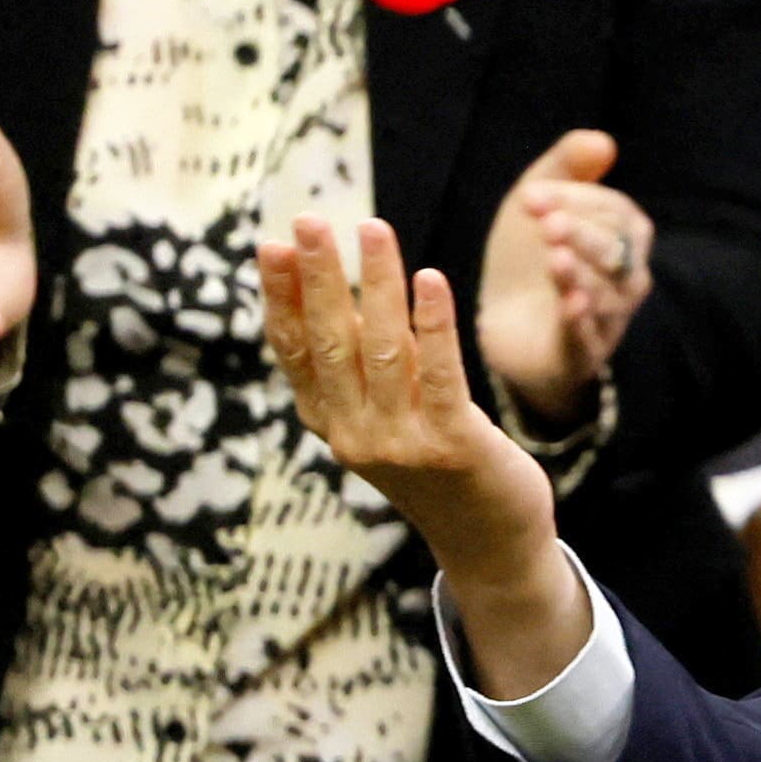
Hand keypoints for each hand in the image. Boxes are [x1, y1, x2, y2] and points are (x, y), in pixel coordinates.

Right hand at [256, 213, 588, 693]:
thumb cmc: (438, 463)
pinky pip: (438, 374)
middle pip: (330, 342)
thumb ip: (358, 365)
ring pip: (382, 349)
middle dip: (319, 277)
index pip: (294, 351)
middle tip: (309, 221)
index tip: (272, 246)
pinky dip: (431, 323)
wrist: (489, 541)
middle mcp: (354, 434)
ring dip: (377, 284)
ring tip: (373, 230)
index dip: (282, 298)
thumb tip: (329, 289)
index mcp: (329, 423)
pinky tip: (429, 279)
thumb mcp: (384, 416)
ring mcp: (400, 443)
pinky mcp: (452, 446)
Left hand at [471, 129, 652, 418]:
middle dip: (583, 236)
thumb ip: (567, 168)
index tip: (529, 196)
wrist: (508, 329)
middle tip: (548, 224)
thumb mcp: (542, 205)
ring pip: (608, 296)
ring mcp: (608, 319)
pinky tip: (568, 303)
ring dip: (582, 275)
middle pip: (617, 253)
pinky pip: (588, 337)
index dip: (576, 202)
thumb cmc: (531, 258)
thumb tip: (603, 141)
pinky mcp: (580, 354)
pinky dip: (581, 321)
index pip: (615, 213)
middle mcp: (627, 279)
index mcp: (625, 238)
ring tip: (556, 259)